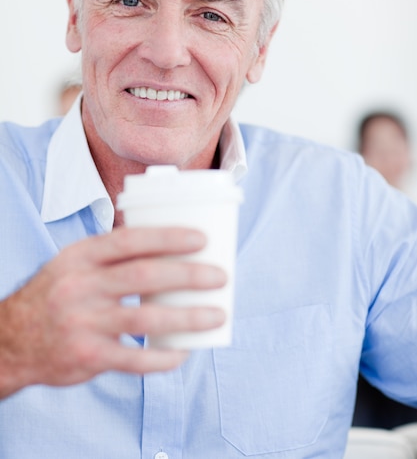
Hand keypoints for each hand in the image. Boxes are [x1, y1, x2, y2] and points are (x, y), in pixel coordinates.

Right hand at [0, 226, 226, 396]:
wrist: (12, 339)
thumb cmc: (57, 293)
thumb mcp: (74, 262)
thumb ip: (113, 254)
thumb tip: (168, 244)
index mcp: (81, 256)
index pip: (130, 239)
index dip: (168, 237)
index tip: (201, 238)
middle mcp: (80, 286)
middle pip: (143, 276)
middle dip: (188, 274)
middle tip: (220, 276)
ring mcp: (82, 323)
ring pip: (144, 320)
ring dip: (187, 318)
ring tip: (217, 315)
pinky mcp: (86, 356)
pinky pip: (133, 360)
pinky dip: (163, 358)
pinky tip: (184, 352)